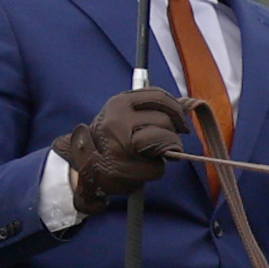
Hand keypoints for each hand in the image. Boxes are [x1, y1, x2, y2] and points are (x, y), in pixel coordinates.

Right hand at [57, 83, 190, 210]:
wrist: (83, 164)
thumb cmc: (111, 139)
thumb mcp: (124, 115)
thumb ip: (150, 110)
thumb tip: (185, 106)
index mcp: (120, 102)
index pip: (159, 97)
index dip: (177, 110)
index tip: (182, 123)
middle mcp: (119, 119)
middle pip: (166, 121)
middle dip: (172, 135)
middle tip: (166, 144)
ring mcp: (120, 143)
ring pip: (165, 143)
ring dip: (166, 153)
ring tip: (152, 156)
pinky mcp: (123, 167)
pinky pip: (158, 167)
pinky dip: (155, 170)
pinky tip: (141, 168)